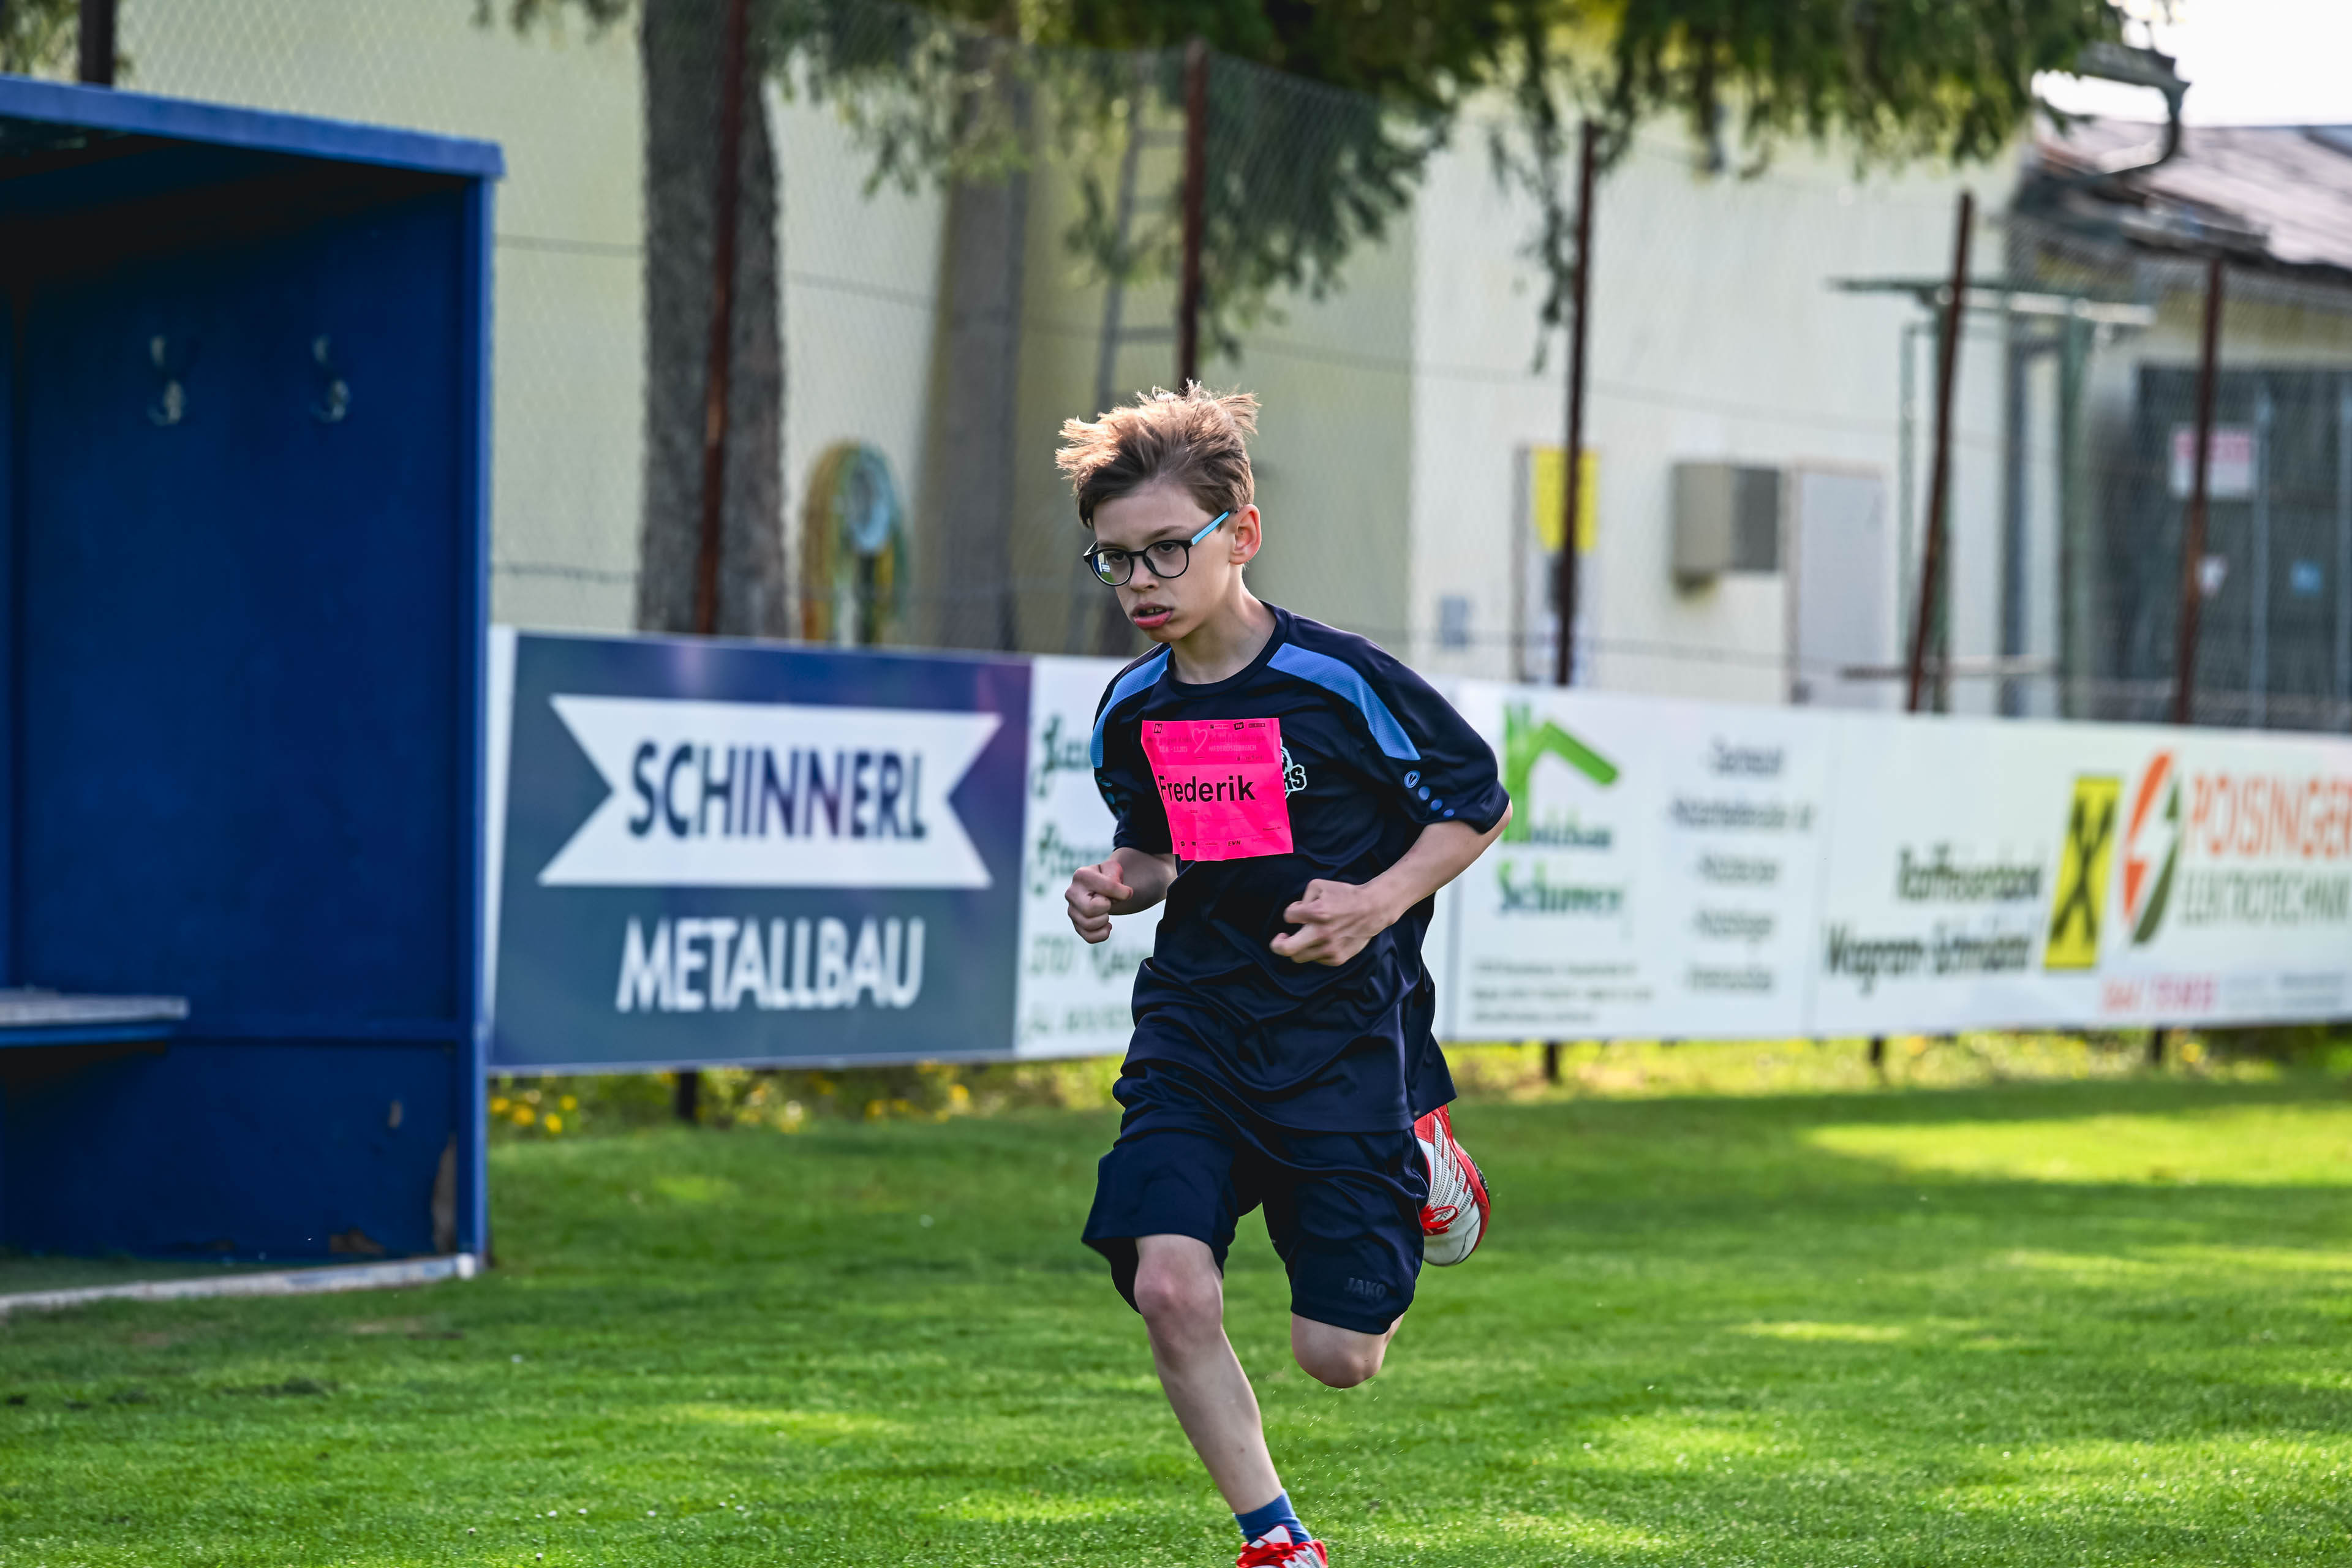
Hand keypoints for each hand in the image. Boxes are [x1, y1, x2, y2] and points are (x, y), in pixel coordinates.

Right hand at [1066, 859, 1133, 944]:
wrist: (1103, 889)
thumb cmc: (1109, 878)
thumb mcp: (1114, 870)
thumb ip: (1116, 876)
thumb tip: (1124, 893)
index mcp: (1082, 875)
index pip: (1108, 887)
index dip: (1123, 893)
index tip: (1127, 892)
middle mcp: (1072, 893)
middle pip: (1090, 909)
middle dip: (1106, 907)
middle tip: (1109, 902)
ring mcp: (1072, 911)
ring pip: (1089, 925)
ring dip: (1105, 920)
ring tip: (1106, 912)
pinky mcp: (1076, 925)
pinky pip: (1090, 937)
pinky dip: (1103, 934)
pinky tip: (1106, 926)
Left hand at [1269, 878, 1395, 966]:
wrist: (1373, 910)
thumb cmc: (1345, 896)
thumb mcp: (1320, 886)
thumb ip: (1302, 898)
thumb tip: (1296, 914)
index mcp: (1317, 913)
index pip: (1288, 917)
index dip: (1292, 912)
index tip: (1299, 912)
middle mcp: (1322, 933)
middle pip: (1285, 949)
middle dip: (1276, 944)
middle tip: (1280, 939)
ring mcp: (1329, 949)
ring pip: (1298, 957)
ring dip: (1297, 947)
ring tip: (1304, 938)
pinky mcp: (1337, 959)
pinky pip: (1315, 959)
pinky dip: (1314, 951)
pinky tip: (1323, 941)